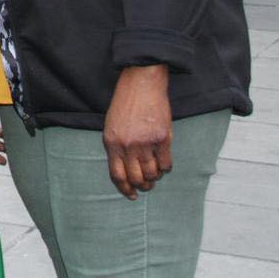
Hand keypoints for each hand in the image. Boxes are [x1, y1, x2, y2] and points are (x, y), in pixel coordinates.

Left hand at [103, 64, 172, 198]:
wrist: (141, 84)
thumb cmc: (126, 104)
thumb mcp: (112, 125)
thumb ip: (117, 147)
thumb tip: (126, 170)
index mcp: (112, 143)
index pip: (117, 175)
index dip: (125, 189)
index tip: (131, 195)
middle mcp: (127, 146)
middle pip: (136, 178)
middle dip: (142, 186)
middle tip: (147, 185)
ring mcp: (145, 143)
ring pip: (152, 174)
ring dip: (154, 178)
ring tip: (155, 174)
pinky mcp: (162, 139)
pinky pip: (166, 164)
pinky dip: (166, 168)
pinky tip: (164, 163)